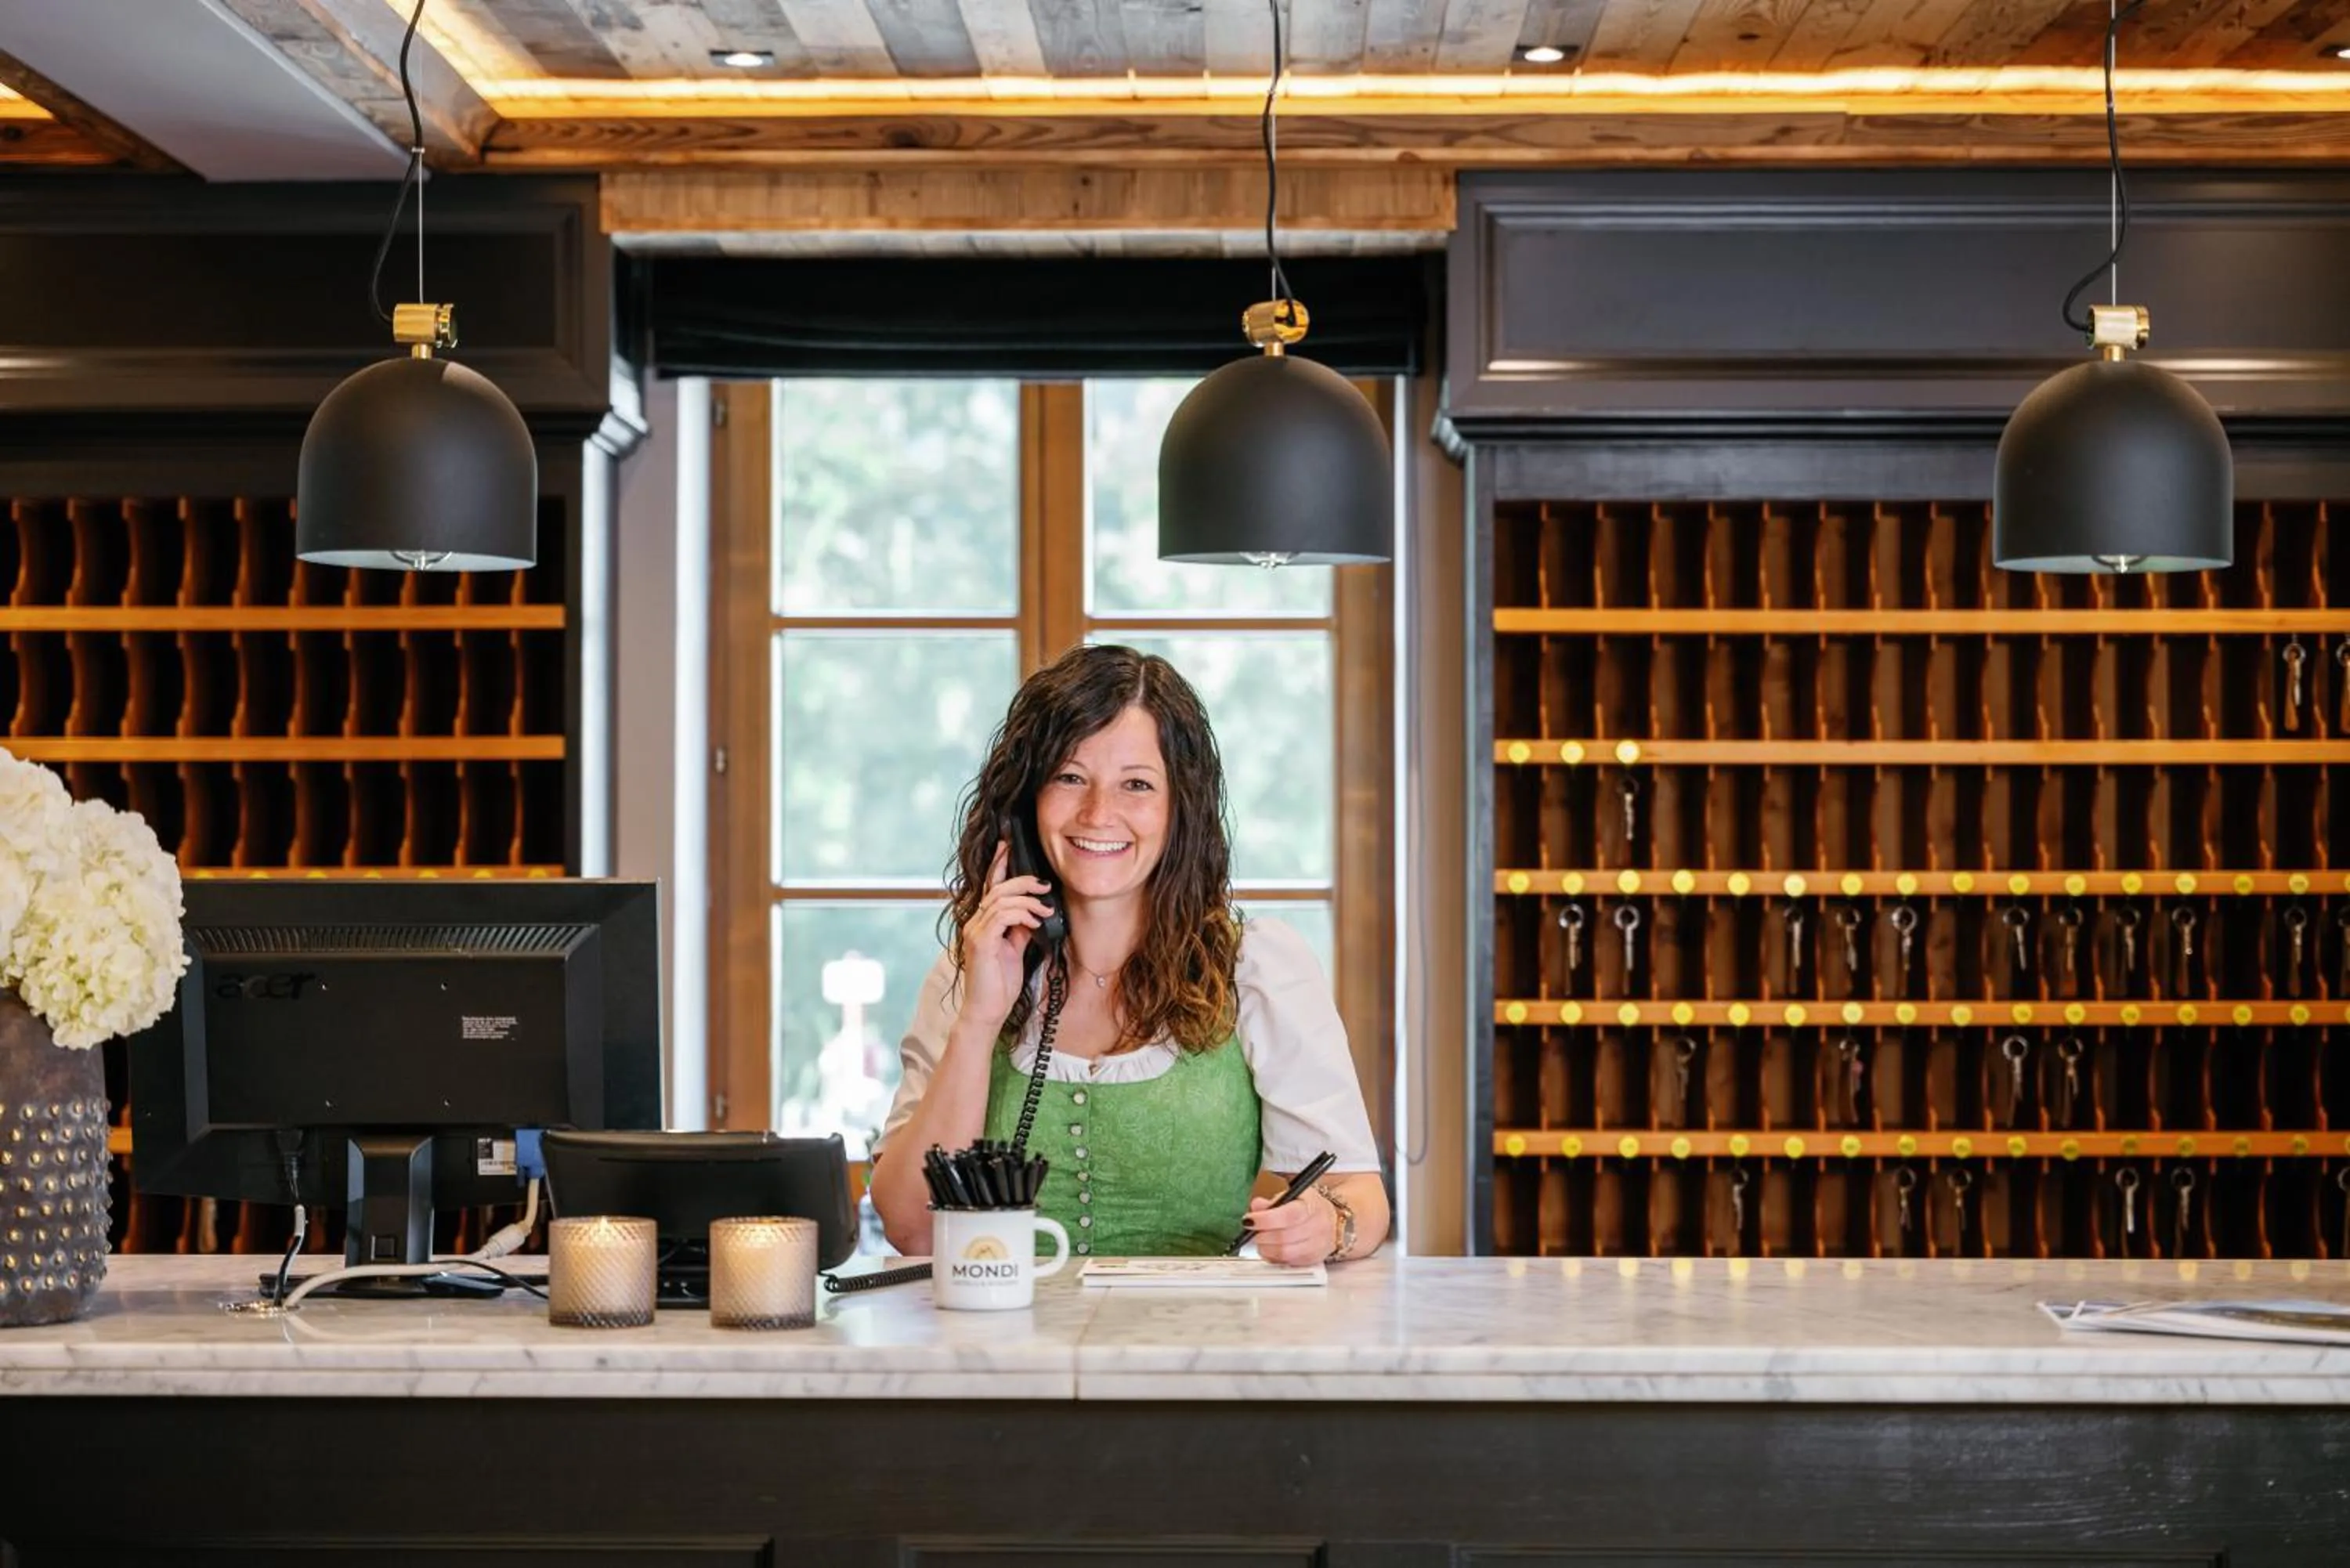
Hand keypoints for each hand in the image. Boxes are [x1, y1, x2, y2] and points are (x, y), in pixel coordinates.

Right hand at [957, 840, 1055, 1038]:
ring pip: (1001, 899)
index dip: (998, 864)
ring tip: (1045, 910)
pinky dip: (1022, 913)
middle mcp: (975, 922)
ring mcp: (975, 931)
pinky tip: (1035, 921)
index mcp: (983, 922)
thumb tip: (1035, 912)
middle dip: (1023, 880)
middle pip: (997, 888)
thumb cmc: (999, 984)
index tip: (1007, 845)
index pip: (990, 887)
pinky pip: (1001, 916)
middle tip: (1045, 885)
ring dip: (1028, 900)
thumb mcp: (1015, 949)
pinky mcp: (980, 941)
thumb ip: (1020, 929)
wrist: (987, 1011)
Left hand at [1243, 1187, 1336, 1265]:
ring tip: (1260, 1240)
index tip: (1249, 1220)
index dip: (1265, 1219)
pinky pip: (1288, 1262)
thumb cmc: (1309, 1207)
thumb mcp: (1293, 1195)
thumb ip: (1273, 1201)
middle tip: (1252, 1231)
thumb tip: (1257, 1206)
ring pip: (1285, 1253)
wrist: (1333, 1222)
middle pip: (1284, 1237)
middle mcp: (1318, 1227)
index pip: (1288, 1215)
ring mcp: (1317, 1246)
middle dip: (1261, 1235)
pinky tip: (1270, 1249)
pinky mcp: (1312, 1260)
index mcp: (1312, 1206)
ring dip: (1266, 1248)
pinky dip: (1274, 1257)